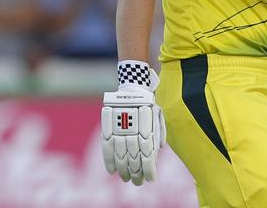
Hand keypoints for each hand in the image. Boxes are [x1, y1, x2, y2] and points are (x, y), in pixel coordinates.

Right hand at [101, 68, 165, 185]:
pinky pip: (106, 145)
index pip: (148, 153)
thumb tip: (160, 149)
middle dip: (136, 172)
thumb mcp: (159, 113)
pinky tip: (111, 171)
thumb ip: (160, 131)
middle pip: (133, 155)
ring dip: (123, 169)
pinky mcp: (108, 125)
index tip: (151, 179)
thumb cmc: (148, 102)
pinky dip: (108, 159)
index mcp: (147, 125)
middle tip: (138, 182)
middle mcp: (133, 127)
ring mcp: (119, 126)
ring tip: (126, 179)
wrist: (133, 85)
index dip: (149, 168)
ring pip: (120, 153)